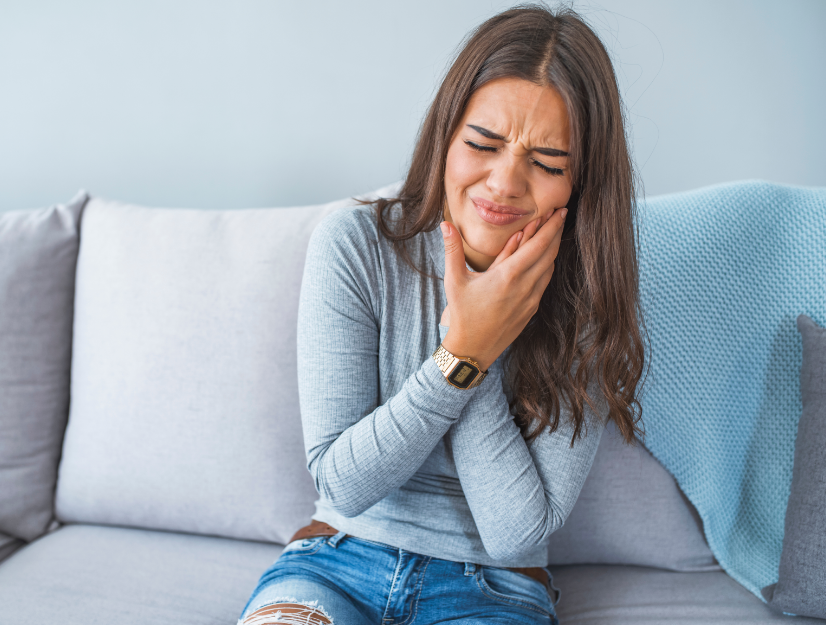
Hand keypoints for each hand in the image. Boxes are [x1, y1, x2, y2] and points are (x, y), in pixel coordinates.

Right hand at [439, 207, 566, 370]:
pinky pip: (544, 282)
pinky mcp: (531, 309)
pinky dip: (546, 265)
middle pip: (550, 253)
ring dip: (553, 249)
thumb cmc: (462, 314)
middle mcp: (524, 287)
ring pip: (549, 268)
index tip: (559, 210)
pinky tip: (543, 258)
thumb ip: (453, 249)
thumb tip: (445, 224)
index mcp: (508, 276)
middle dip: (556, 232)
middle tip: (561, 214)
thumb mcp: (455, 280)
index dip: (551, 226)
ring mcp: (531, 300)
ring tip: (553, 232)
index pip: (538, 245)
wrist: (472, 348)